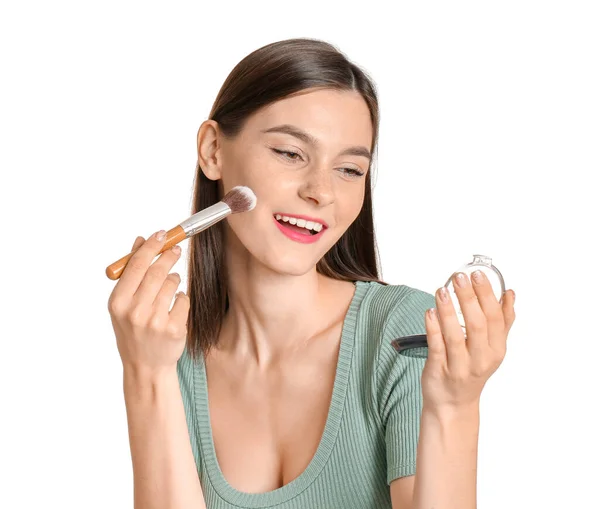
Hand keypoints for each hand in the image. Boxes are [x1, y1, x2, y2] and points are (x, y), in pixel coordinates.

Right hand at [107, 231, 188, 376]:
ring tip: (170, 286)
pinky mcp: (174, 329)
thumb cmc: (133, 332)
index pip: (136, 265)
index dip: (150, 246)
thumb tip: (140, 241)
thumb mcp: (123, 305)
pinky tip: (174, 307)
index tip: (161, 234)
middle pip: (156, 271)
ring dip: (174, 279)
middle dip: (168, 256)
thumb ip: (130, 274)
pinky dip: (181, 299)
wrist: (146, 367)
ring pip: (173, 283)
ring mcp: (155, 321)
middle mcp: (134, 311)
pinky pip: (183, 300)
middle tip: (176, 250)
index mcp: (117, 303)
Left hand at [421, 270, 515, 410]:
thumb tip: (509, 293)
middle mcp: (480, 359)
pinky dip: (433, 328)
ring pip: (455, 335)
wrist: (453, 404)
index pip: (496, 319)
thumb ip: (502, 321)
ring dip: (448, 310)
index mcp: (496, 350)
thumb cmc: (471, 371)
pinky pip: (436, 347)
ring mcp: (459, 366)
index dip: (487, 295)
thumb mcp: (492, 348)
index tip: (478, 275)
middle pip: (478, 325)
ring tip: (442, 290)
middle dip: (468, 298)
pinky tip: (430, 312)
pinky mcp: (439, 370)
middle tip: (460, 277)